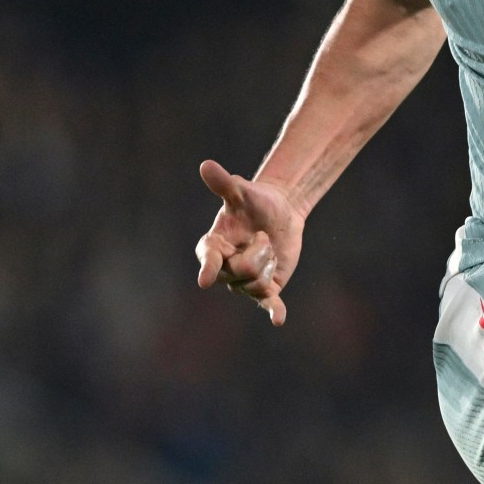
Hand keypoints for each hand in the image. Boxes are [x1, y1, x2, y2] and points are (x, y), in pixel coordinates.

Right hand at [193, 160, 304, 326]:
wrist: (279, 211)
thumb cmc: (254, 200)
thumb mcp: (242, 191)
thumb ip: (224, 183)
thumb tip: (206, 165)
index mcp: (213, 246)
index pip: (208, 259)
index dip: (208, 268)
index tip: (205, 280)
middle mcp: (225, 268)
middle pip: (241, 271)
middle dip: (258, 252)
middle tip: (264, 237)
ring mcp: (245, 281)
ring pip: (258, 283)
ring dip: (270, 262)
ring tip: (269, 247)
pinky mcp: (267, 289)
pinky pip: (268, 304)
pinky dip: (273, 312)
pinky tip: (278, 319)